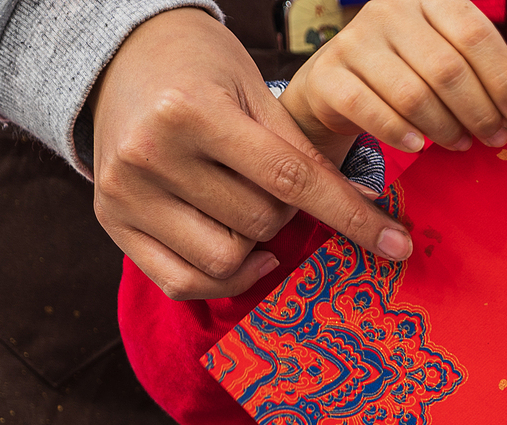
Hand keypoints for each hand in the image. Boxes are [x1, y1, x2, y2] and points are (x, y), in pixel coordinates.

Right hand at [91, 9, 412, 300]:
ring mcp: (124, 193)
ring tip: (243, 204)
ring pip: (226, 259)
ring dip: (255, 243)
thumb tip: (367, 208)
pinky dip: (224, 279)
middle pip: (260, 223)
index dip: (351, 216)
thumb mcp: (257, 93)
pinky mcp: (111, 222)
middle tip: (269, 183)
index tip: (396, 244)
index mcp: (191, 110)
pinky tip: (240, 252)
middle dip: (285, 213)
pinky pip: (181, 283)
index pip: (291, 179)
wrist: (122, 60)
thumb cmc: (203, 73)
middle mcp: (150, 153)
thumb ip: (304, 151)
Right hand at [280, 0, 506, 157]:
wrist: (336, 85)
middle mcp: (388, 10)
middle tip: (495, 138)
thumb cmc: (406, 72)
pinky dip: (400, 133)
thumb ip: (476, 70)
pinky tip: (418, 146)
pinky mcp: (327, 74)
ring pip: (413, 94)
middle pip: (447, 68)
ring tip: (461, 144)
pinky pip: (370, 111)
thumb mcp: (441, 55)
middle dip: (479, 111)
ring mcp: (354, 39)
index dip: (503, 76)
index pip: (473, 31)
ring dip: (445, 127)